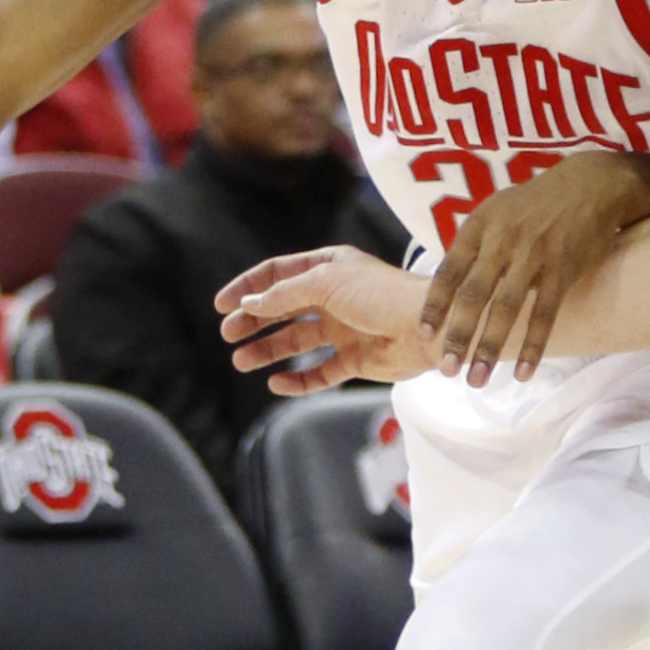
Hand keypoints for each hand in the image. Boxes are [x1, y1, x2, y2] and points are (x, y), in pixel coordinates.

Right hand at [215, 247, 434, 393]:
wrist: (427, 327)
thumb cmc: (381, 294)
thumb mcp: (325, 283)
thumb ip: (285, 295)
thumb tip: (249, 304)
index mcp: (328, 267)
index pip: (278, 274)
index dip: (248, 288)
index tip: (222, 305)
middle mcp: (334, 297)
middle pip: (283, 309)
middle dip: (253, 322)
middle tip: (228, 335)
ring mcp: (344, 329)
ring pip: (296, 342)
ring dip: (267, 351)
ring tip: (240, 362)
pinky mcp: (356, 360)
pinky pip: (319, 373)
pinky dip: (297, 380)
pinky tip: (276, 383)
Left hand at [418, 150, 649, 382]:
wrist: (591, 184)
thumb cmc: (536, 202)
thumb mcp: (496, 210)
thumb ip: (472, 245)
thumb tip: (446, 285)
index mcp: (479, 226)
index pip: (448, 271)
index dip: (434, 305)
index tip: (424, 334)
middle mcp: (502, 241)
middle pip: (473, 296)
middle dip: (457, 336)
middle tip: (446, 370)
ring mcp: (533, 256)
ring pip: (506, 310)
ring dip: (489, 349)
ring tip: (476, 380)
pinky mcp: (563, 270)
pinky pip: (545, 315)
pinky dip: (533, 346)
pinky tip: (522, 372)